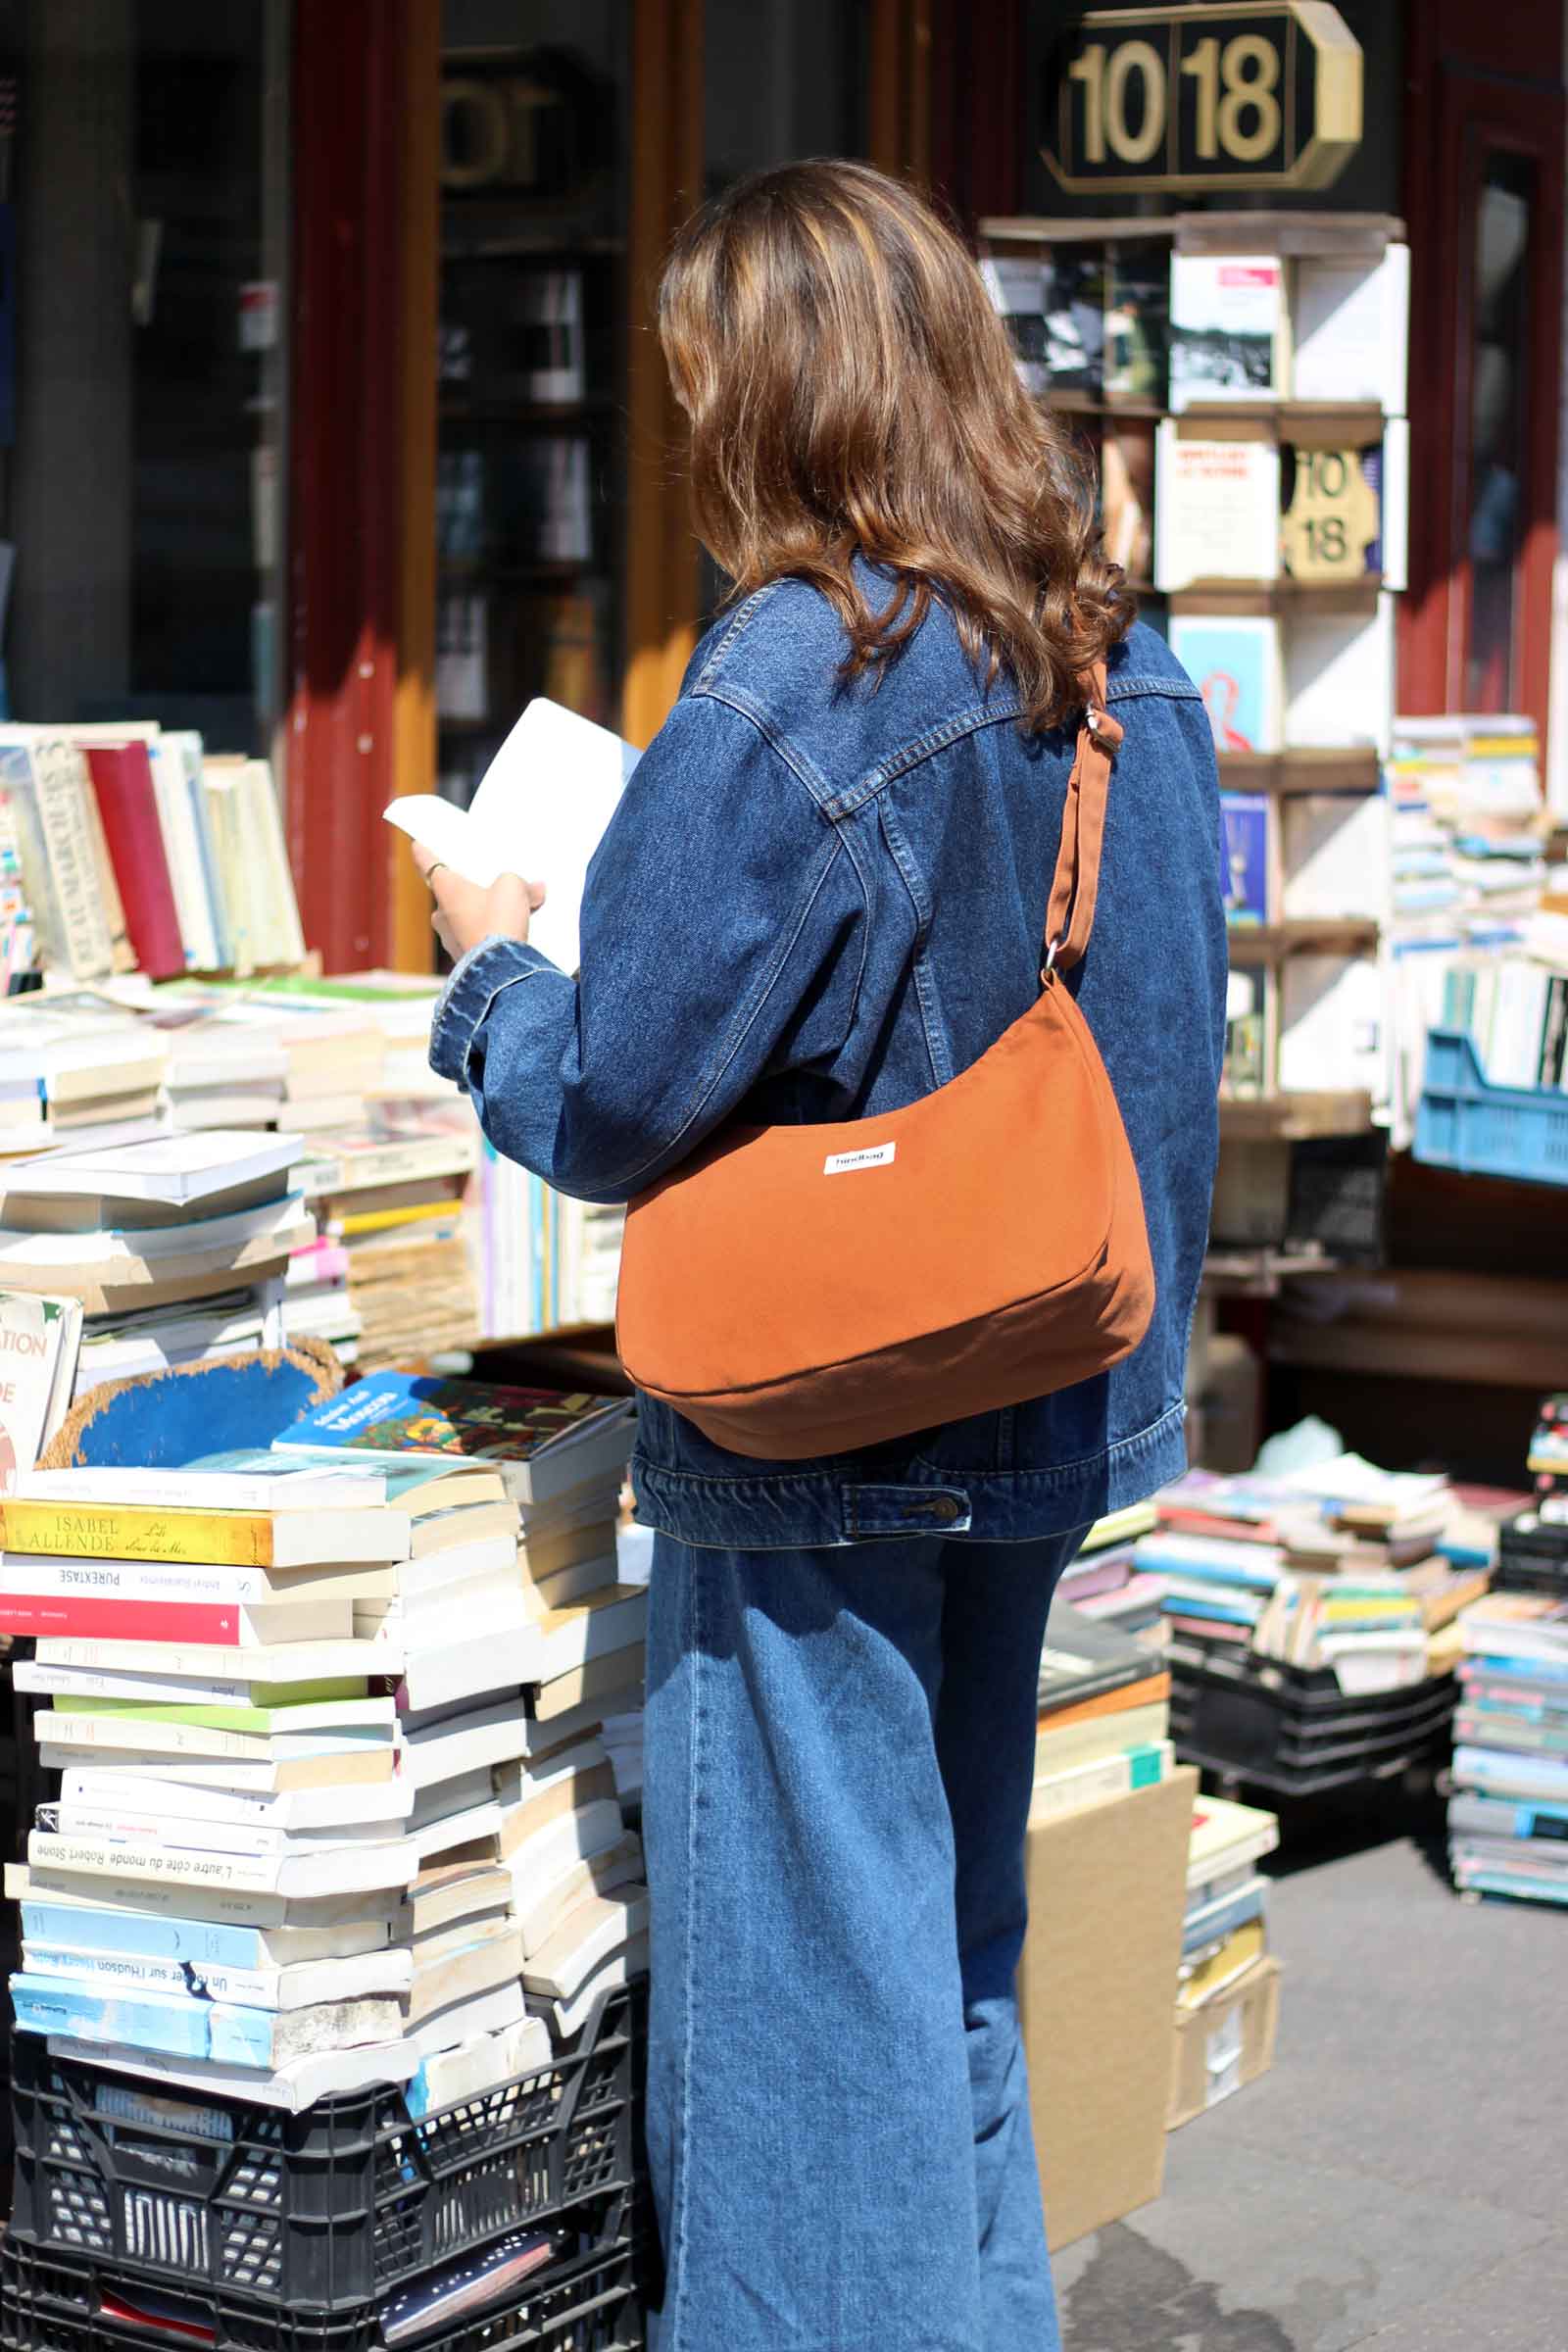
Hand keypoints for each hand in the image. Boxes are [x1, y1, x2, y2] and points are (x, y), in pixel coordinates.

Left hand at [413, 848, 545, 960]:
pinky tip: (512, 934)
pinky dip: (490, 933)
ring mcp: (450, 938)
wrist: (499, 971)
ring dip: (484, 912)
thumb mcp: (513, 888)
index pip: (427, 863)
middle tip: (493, 881)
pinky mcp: (464, 957)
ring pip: (465, 917)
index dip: (423, 852)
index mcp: (446, 889)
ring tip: (513, 911)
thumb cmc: (497, 922)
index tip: (417, 846)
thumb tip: (534, 890)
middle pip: (452, 892)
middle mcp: (441, 913)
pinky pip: (475, 938)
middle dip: (472, 887)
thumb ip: (520, 883)